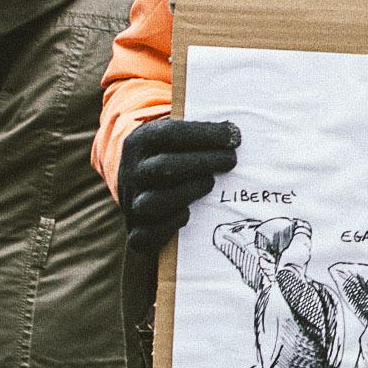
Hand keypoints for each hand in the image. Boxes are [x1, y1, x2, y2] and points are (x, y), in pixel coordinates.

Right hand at [117, 117, 239, 253]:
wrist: (143, 194)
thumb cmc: (173, 159)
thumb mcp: (177, 139)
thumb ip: (199, 133)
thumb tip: (236, 132)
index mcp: (140, 141)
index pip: (168, 134)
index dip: (204, 135)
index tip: (235, 137)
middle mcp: (131, 172)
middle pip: (163, 168)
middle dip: (202, 163)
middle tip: (231, 160)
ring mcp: (131, 203)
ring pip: (153, 202)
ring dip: (188, 192)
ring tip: (211, 183)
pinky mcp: (135, 232)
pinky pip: (146, 235)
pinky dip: (170, 226)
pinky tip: (189, 214)